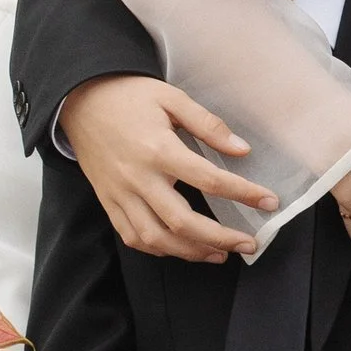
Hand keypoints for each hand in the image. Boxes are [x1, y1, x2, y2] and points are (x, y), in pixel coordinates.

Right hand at [57, 77, 274, 260]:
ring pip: (156, 237)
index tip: (269, 202)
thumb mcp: (172, 98)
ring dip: (191, 252)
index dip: (244, 193)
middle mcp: (138, 177)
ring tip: (220, 254)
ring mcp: (120, 194)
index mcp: (158, 149)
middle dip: (220, 238)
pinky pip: (132, 236)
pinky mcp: (108, 201)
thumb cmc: (129, 96)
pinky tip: (182, 249)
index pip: (209, 180)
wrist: (80, 100)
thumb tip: (242, 149)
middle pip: (182, 221)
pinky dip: (159, 248)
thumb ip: (208, 125)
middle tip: (249, 244)